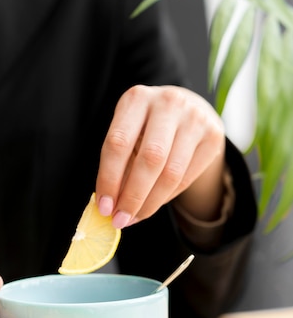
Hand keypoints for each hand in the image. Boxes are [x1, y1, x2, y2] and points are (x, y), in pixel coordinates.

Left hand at [96, 85, 225, 226]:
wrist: (188, 110)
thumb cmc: (147, 126)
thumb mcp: (128, 133)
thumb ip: (118, 164)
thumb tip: (109, 207)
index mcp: (137, 98)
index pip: (118, 143)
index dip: (109, 179)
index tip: (104, 207)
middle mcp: (168, 103)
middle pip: (149, 160)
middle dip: (132, 196)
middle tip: (120, 219)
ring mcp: (195, 118)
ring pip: (171, 173)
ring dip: (149, 203)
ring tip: (134, 217)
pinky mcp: (213, 136)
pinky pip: (186, 178)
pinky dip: (165, 198)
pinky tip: (151, 206)